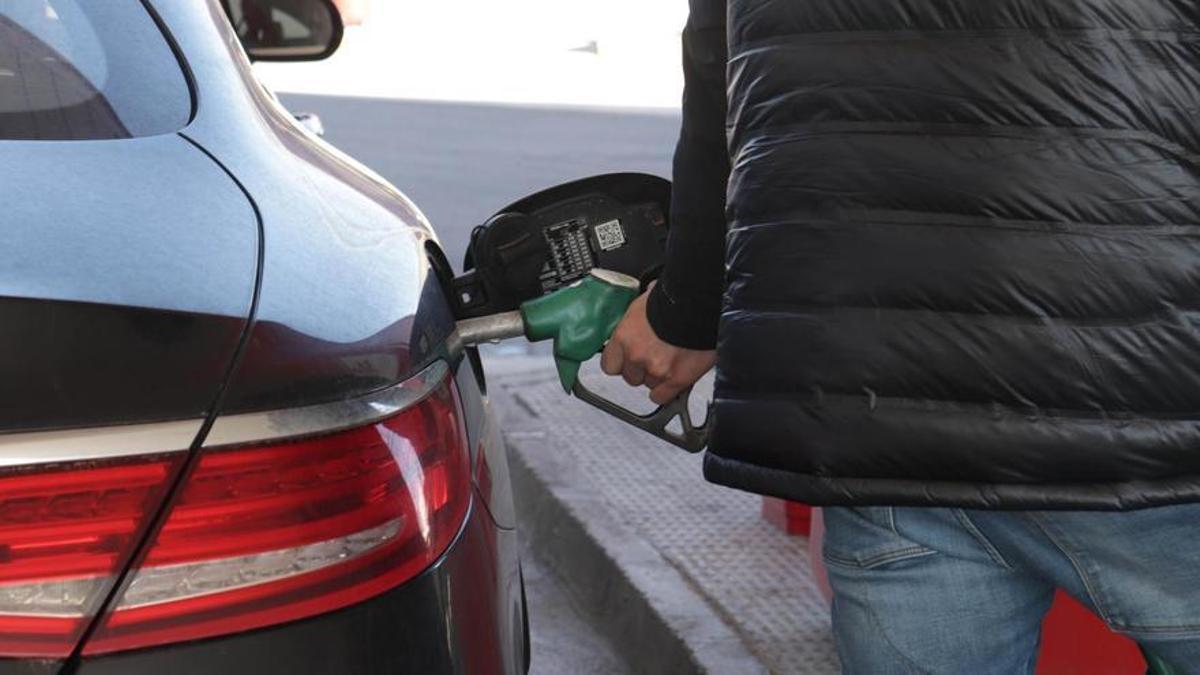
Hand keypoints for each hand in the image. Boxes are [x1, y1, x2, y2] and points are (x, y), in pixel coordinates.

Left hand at [600, 286, 716, 404]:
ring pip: (649, 384)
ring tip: (672, 360)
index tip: (627, 359)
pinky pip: (662, 396)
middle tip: (655, 356)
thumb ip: (637, 320)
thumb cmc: (675, 298)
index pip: (609, 364)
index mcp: (624, 336)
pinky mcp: (676, 379)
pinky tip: (674, 379)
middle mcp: (636, 356)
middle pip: (630, 377)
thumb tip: (639, 315)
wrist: (700, 304)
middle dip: (641, 369)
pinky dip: (667, 391)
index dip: (621, 363)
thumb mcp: (645, 303)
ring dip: (658, 376)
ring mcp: (656, 369)